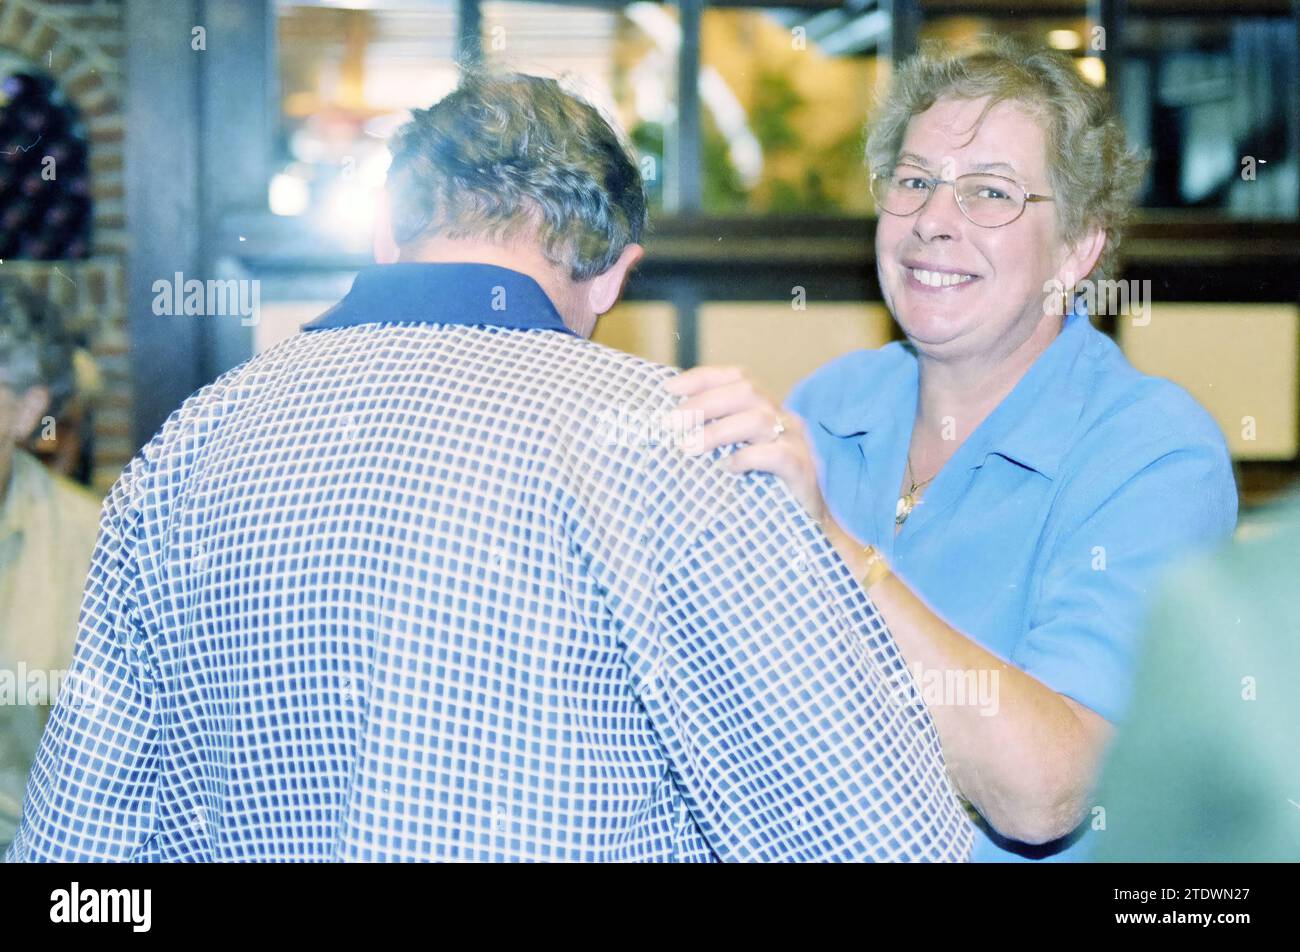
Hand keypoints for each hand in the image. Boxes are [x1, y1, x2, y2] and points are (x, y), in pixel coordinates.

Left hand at [664, 366, 828, 523]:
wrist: (807, 524)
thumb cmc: (765, 487)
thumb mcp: (739, 455)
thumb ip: (717, 437)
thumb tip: (672, 429)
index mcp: (766, 409)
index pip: (737, 377)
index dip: (704, 378)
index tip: (669, 389)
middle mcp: (783, 418)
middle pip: (746, 390)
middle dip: (705, 402)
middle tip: (673, 423)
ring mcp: (795, 442)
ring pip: (758, 419)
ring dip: (719, 430)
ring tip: (690, 446)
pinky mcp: (801, 469)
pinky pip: (776, 454)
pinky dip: (748, 457)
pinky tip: (727, 468)